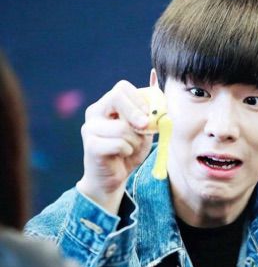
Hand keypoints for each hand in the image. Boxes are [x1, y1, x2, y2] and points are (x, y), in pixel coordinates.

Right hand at [77, 80, 154, 212]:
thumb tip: (157, 94)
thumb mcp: (143, 131)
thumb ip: (148, 115)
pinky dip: (128, 151)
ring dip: (135, 140)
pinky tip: (122, 155)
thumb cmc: (128, 151)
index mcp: (106, 105)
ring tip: (131, 148)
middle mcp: (95, 113)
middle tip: (145, 126)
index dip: (139, 99)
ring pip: (122, 127)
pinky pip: (119, 144)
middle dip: (136, 112)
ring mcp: (90, 128)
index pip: (122, 87)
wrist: (113, 178)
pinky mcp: (91, 146)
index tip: (149, 114)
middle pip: (116, 97)